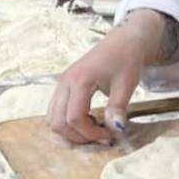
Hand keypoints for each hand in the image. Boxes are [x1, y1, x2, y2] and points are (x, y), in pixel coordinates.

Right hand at [48, 28, 145, 144]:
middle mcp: (65, 82)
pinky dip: (67, 121)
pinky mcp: (63, 86)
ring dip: (71, 130)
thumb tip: (116, 130)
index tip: (108, 136)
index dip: (90, 133)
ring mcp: (61, 84)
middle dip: (78, 136)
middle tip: (100, 136)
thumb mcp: (126, 85)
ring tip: (94, 127)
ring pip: (52, 118)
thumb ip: (118, 108)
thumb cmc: (126, 59)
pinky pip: (55, 111)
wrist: (123, 42)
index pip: (74, 118)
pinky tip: (88, 119)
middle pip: (58, 122)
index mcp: (80, 80)